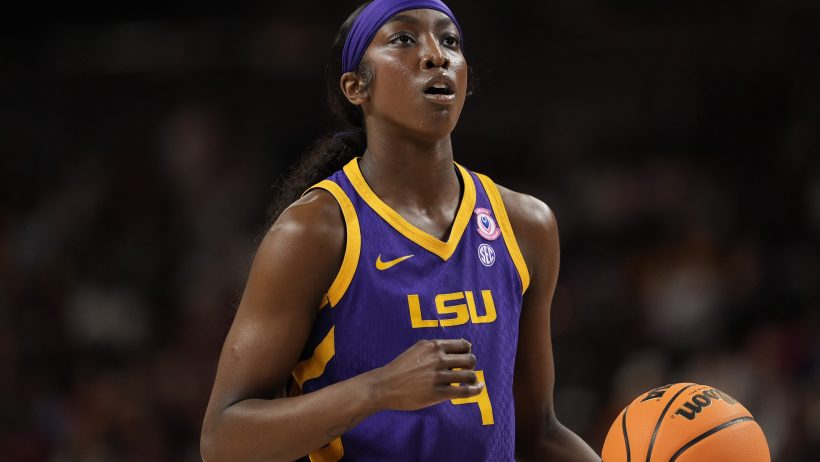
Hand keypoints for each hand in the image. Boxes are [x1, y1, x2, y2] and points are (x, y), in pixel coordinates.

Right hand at [367, 339, 483, 411]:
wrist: (385, 385)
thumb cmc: (401, 368)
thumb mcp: (418, 349)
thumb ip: (437, 347)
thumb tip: (462, 346)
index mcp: (433, 346)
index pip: (464, 345)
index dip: (468, 352)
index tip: (464, 359)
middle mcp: (438, 358)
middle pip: (470, 359)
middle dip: (471, 366)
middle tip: (464, 371)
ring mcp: (438, 376)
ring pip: (469, 375)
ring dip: (473, 379)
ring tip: (469, 382)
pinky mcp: (437, 393)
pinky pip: (464, 391)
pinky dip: (476, 390)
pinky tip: (478, 388)